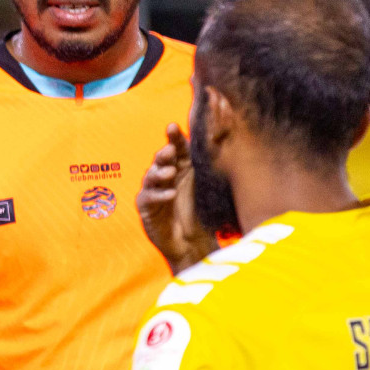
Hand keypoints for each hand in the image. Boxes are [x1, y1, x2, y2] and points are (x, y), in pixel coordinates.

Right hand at [137, 124, 216, 273]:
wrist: (192, 242)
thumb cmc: (200, 213)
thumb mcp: (206, 186)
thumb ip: (208, 167)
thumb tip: (223, 141)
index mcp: (180, 168)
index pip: (176, 149)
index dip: (174, 138)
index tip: (173, 127)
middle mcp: (164, 177)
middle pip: (160, 159)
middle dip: (164, 153)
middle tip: (169, 149)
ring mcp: (152, 191)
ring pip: (151, 176)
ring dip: (160, 172)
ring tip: (170, 172)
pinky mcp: (146, 208)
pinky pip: (149, 198)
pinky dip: (159, 195)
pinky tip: (170, 194)